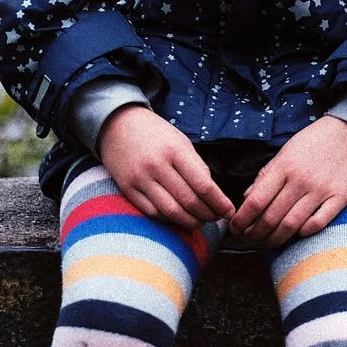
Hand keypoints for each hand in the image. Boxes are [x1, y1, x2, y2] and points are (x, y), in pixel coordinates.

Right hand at [97, 107, 234, 229]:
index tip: (229, 211)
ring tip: (200, 221)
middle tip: (216, 218)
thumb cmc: (154, 132)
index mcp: (175, 151)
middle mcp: (157, 166)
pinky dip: (169, 219)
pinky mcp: (128, 189)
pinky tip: (178, 218)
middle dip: (207, 214)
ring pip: (171, 211)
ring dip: (190, 221)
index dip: (219, 202)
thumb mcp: (180, 140)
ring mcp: (140, 179)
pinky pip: (152, 212)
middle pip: (189, 201)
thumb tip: (212, 193)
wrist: (117, 124)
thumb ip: (196, 165)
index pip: (203, 185)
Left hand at [229, 116, 346, 248]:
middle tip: (249, 240)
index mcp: (284, 166)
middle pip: (271, 218)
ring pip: (291, 225)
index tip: (235, 228)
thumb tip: (247, 197)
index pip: (255, 201)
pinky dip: (303, 233)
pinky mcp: (340, 198)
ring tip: (267, 243)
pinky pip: (317, 223)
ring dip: (275, 239)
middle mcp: (300, 180)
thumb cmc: (316, 140)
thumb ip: (267, 174)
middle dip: (255, 235)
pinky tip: (296, 233)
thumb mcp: (287, 150)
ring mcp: (321, 191)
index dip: (241, 219)